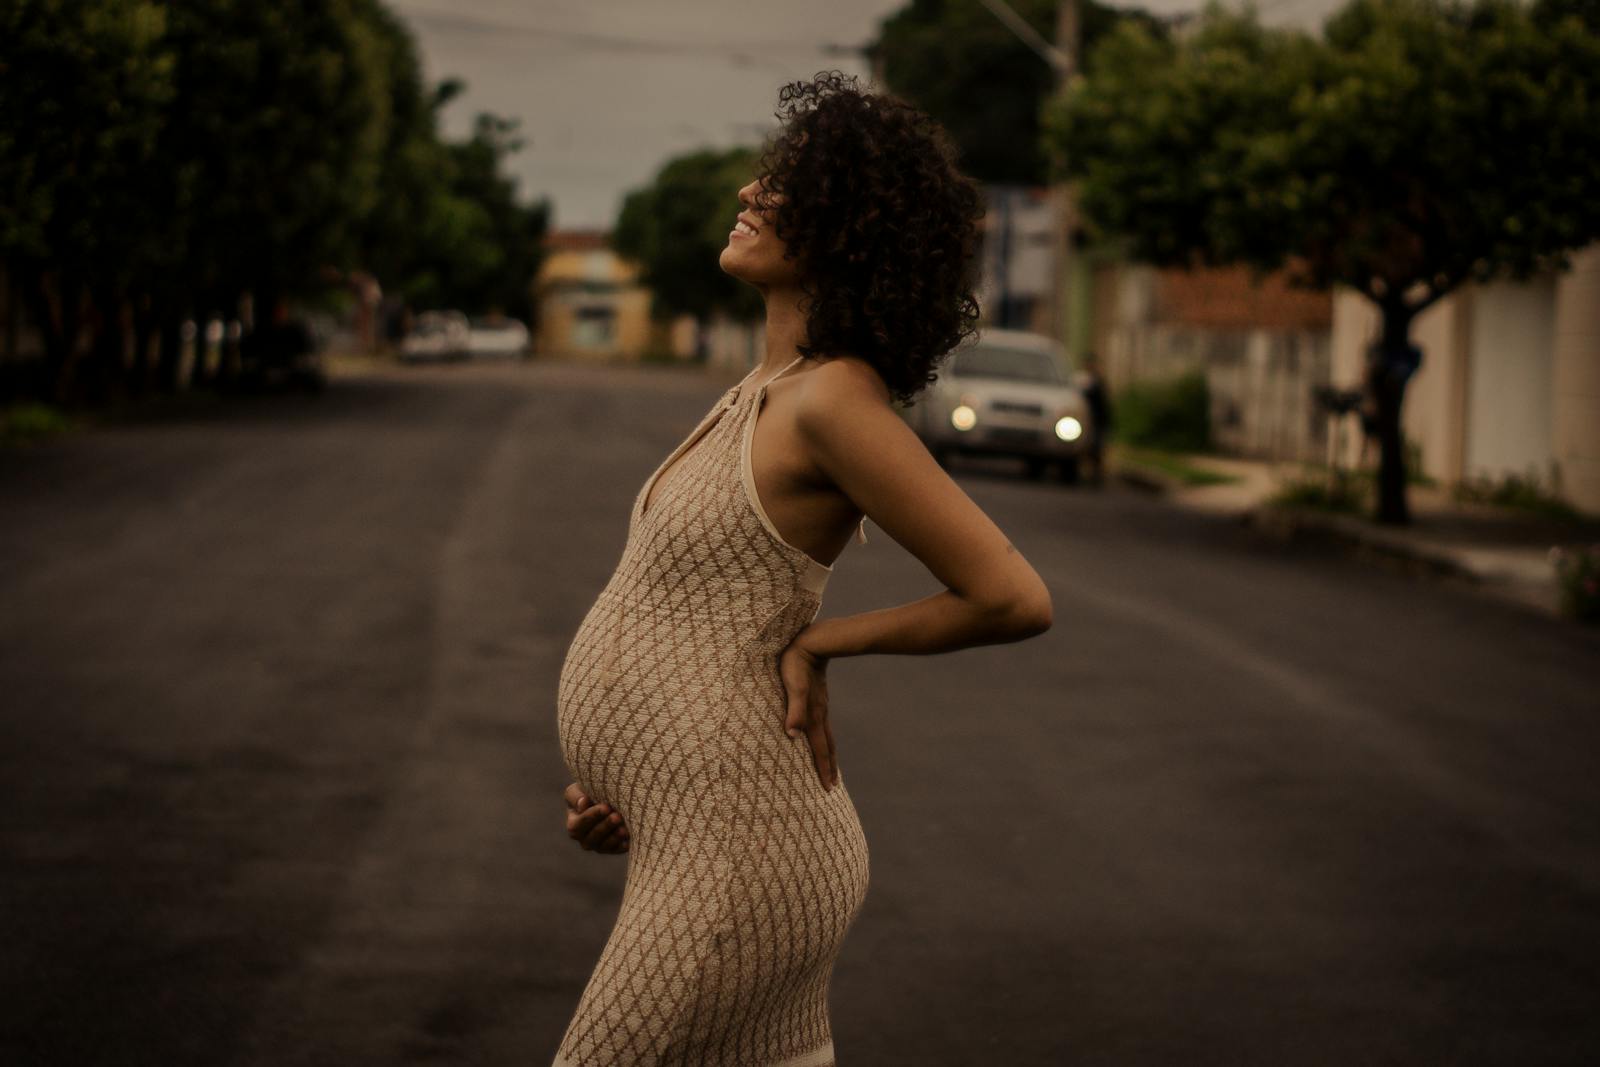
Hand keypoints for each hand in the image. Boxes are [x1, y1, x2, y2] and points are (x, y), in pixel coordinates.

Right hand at [563, 781, 629, 853]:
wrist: (609, 799)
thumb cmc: (590, 792)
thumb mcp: (579, 789)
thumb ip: (576, 796)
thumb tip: (583, 804)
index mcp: (574, 824)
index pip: (579, 825)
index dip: (592, 816)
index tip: (606, 807)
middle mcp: (584, 839)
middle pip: (592, 836)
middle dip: (606, 826)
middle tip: (617, 816)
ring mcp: (598, 846)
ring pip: (604, 846)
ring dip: (614, 837)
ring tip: (624, 829)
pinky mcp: (613, 849)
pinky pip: (616, 850)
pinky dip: (622, 845)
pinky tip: (629, 839)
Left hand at [779, 632, 837, 789]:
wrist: (813, 642)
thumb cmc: (796, 663)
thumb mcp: (793, 686)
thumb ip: (794, 710)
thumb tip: (792, 735)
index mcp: (813, 715)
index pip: (820, 748)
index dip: (823, 768)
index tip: (828, 788)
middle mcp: (819, 714)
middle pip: (827, 746)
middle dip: (829, 767)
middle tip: (832, 786)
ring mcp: (821, 707)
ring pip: (826, 736)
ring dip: (828, 754)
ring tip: (829, 767)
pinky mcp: (817, 699)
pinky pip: (822, 725)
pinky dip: (823, 739)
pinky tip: (818, 736)